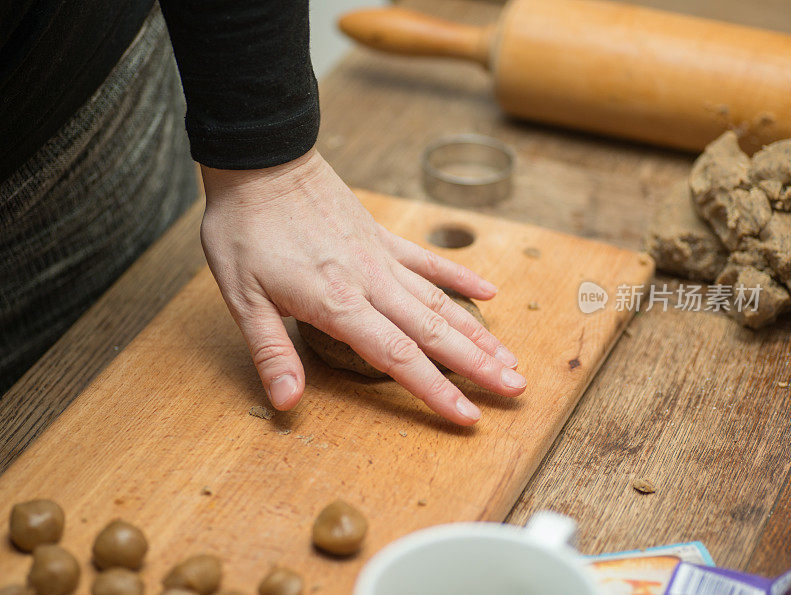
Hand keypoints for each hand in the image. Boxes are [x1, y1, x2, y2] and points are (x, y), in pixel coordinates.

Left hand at [200, 149, 525, 424]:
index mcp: (338, 303)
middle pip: (434, 332)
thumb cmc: (246, 231)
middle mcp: (371, 283)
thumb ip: (271, 351)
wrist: (262, 162)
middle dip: (478, 365)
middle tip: (516, 388)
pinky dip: (460, 277)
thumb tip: (287, 402)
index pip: (398, 357)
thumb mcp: (243, 297)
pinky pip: (429, 260)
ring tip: (511, 356)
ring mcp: (382, 257)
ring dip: (477, 331)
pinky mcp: (382, 236)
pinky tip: (488, 292)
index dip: (435, 391)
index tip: (469, 415)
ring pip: (440, 301)